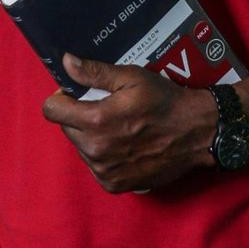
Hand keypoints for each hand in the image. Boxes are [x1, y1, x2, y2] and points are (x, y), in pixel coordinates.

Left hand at [41, 54, 218, 193]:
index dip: (61, 98)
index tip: (76, 94)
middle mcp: (95, 150)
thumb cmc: (165, 102)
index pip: (51, 110)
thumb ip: (94, 72)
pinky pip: (95, 166)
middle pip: (66, 128)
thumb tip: (66, 62)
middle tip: (105, 108)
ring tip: (118, 127)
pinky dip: (104, 156)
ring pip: (81, 148)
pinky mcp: (114, 185)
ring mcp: (104, 171)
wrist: (196, 134)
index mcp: (95, 121)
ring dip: (91, 137)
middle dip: (79, 117)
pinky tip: (124, 145)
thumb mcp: (131, 78)